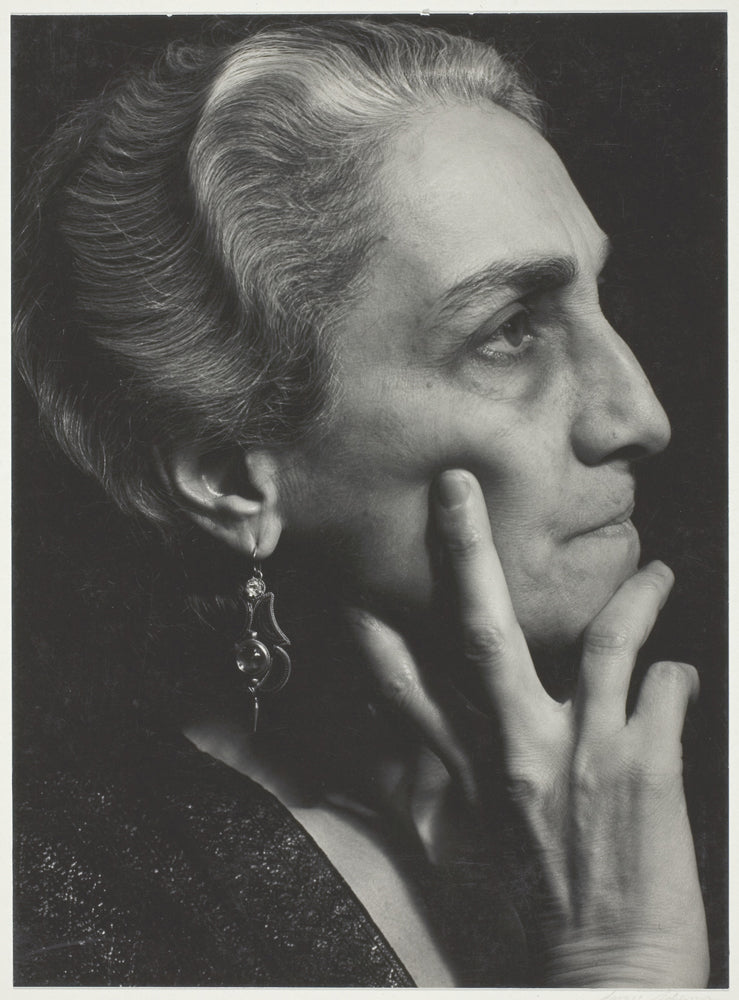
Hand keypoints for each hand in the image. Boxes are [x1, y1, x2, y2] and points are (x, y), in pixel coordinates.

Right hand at [348, 469, 708, 986]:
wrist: (606, 980)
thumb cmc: (538, 917)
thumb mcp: (468, 854)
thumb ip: (439, 791)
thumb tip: (410, 753)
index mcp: (474, 772)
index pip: (405, 686)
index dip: (375, 628)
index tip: (355, 578)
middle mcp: (520, 751)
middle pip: (485, 633)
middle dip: (468, 552)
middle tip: (460, 490)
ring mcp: (584, 754)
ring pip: (605, 641)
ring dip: (635, 597)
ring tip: (657, 572)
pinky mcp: (647, 770)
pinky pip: (670, 690)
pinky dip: (680, 671)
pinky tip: (683, 668)